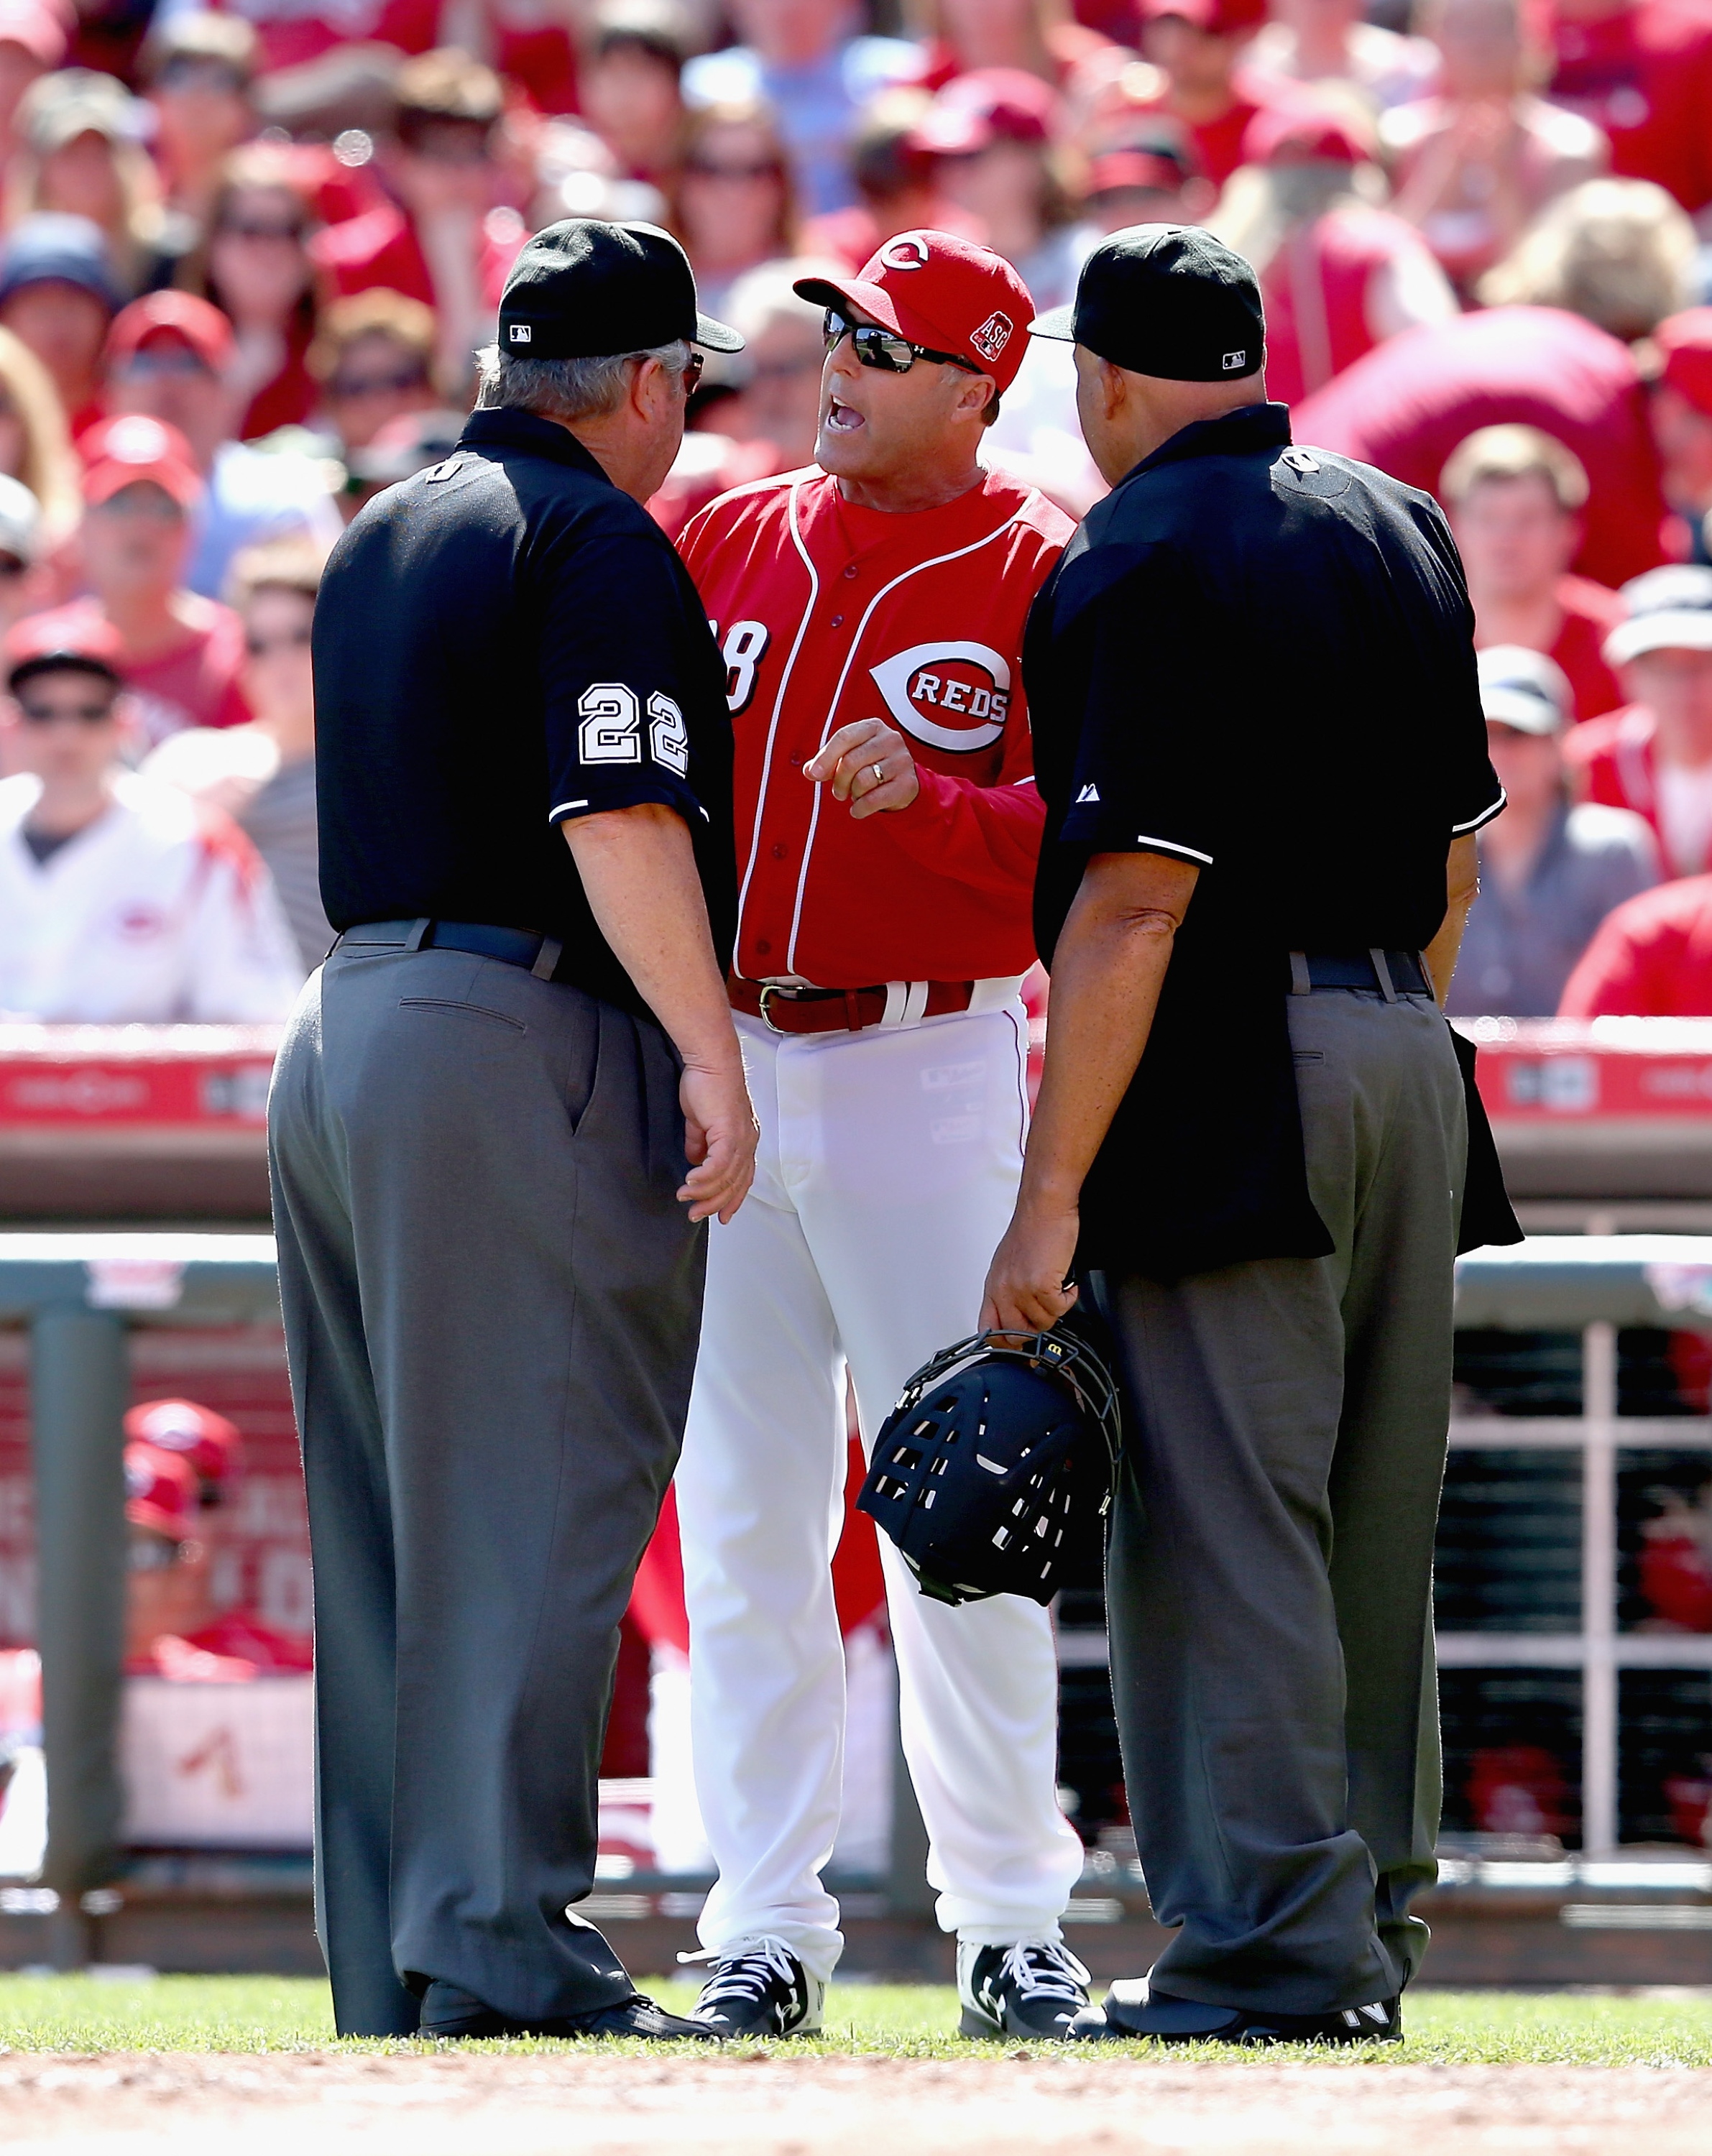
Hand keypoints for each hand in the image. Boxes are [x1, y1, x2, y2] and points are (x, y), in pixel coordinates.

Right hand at [678, 1058, 758, 1223]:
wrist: (711, 1062)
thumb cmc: (707, 1084)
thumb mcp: (701, 1121)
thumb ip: (700, 1143)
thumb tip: (694, 1161)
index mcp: (745, 1140)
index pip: (743, 1179)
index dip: (732, 1200)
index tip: (720, 1216)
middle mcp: (748, 1142)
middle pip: (735, 1184)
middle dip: (714, 1204)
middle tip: (695, 1214)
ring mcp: (741, 1137)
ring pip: (726, 1178)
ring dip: (704, 1193)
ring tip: (685, 1198)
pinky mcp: (730, 1132)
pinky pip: (718, 1164)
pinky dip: (704, 1177)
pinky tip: (690, 1182)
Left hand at [804, 718, 919, 819]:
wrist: (904, 783)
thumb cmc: (872, 765)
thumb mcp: (850, 756)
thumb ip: (828, 762)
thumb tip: (809, 771)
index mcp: (873, 727)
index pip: (844, 737)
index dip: (825, 757)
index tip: (813, 774)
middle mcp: (890, 739)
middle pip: (851, 761)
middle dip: (838, 781)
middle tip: (838, 792)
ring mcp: (902, 761)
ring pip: (862, 781)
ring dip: (852, 794)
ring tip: (855, 795)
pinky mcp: (907, 784)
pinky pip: (873, 799)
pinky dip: (860, 808)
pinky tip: (858, 809)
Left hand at [979, 1192, 1080, 1334]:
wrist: (1044, 1207)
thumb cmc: (1032, 1230)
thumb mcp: (1009, 1265)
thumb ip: (1009, 1292)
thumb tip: (1018, 1316)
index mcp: (993, 1287)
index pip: (988, 1331)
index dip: (1006, 1344)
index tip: (1021, 1347)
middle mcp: (1003, 1291)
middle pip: (1017, 1335)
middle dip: (1037, 1328)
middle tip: (1048, 1310)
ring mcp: (1020, 1290)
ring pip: (1044, 1323)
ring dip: (1057, 1308)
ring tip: (1059, 1285)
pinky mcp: (1041, 1285)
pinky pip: (1060, 1309)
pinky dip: (1069, 1297)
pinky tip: (1067, 1282)